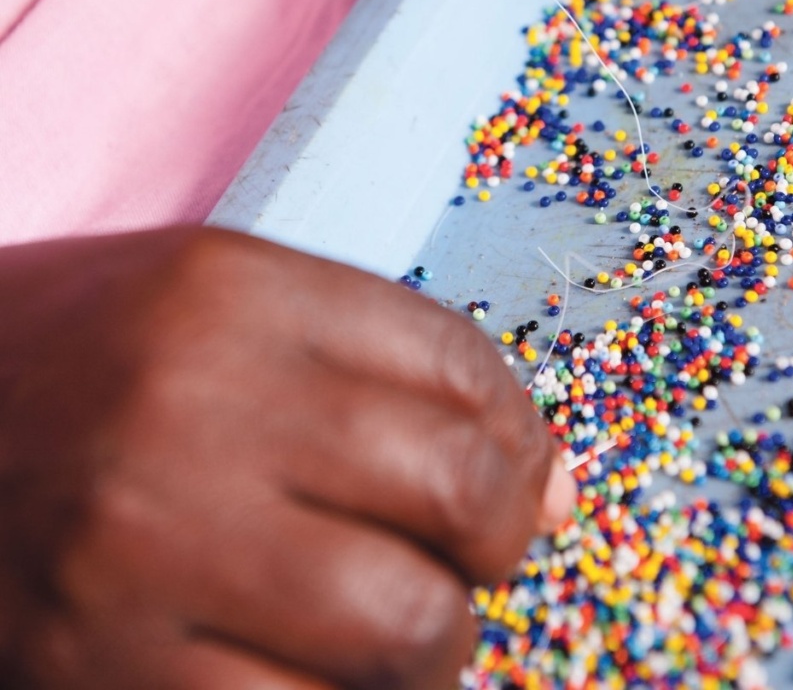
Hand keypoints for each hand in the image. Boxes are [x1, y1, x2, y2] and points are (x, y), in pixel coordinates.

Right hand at [0, 227, 572, 687]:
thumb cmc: (84, 358)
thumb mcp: (222, 307)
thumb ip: (387, 370)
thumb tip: (558, 489)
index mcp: (230, 291)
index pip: (458, 363)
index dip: (521, 433)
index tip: (516, 472)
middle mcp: (193, 405)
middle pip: (456, 490)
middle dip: (501, 537)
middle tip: (471, 553)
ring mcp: (142, 546)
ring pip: (407, 629)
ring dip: (437, 643)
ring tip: (397, 623)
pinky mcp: (101, 669)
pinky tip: (316, 672)